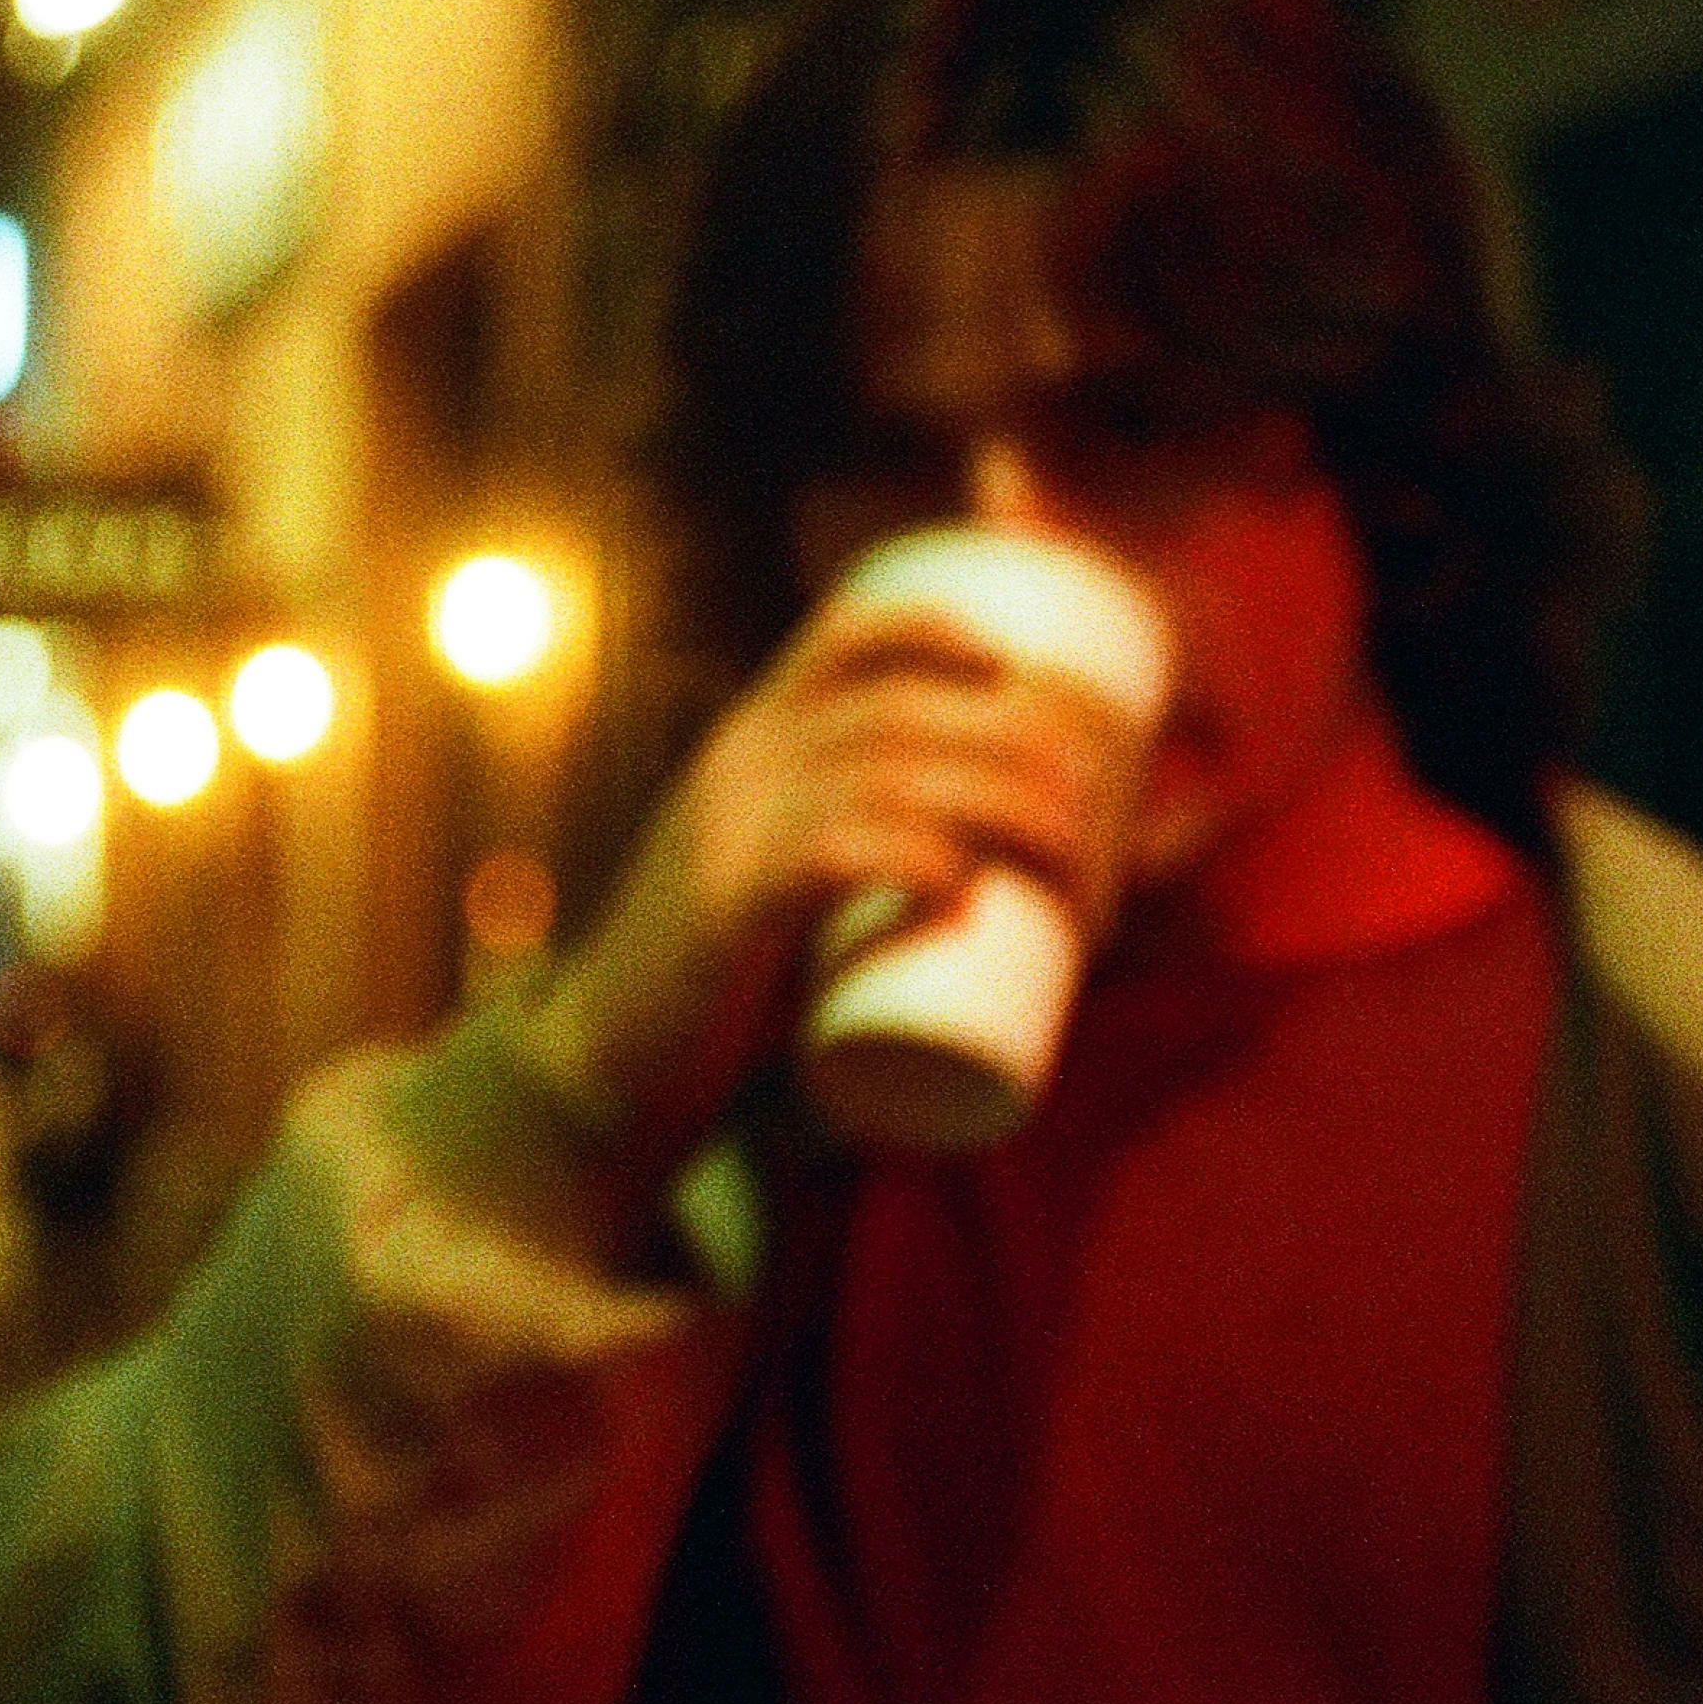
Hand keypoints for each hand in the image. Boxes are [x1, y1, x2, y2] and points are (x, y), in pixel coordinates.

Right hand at [519, 588, 1147, 1173]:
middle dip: (1024, 750)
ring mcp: (727, 831)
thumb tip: (1007, 872)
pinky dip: (908, 858)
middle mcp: (738, 764)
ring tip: (1072, 871)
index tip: (1026, 679)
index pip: (848, 637)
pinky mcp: (724, 910)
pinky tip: (960, 886)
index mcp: (752, 742)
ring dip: (1006, 809)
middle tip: (1098, 830)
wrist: (604, 1070)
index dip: (949, 633)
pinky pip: (825, 853)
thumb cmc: (726, 990)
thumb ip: (869, 865)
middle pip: (908, 711)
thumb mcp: (791, 893)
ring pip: (891, 776)